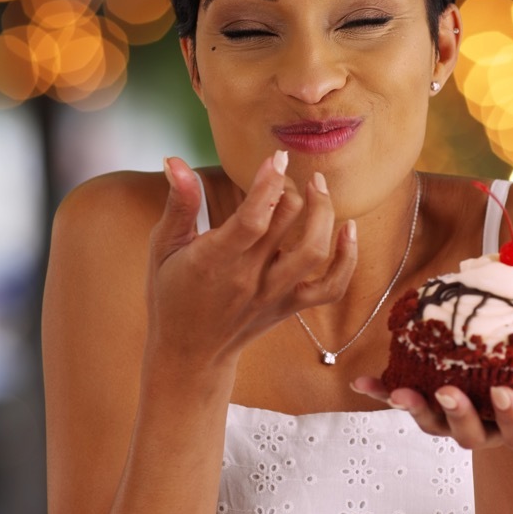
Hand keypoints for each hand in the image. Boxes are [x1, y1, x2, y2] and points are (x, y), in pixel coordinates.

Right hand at [146, 153, 358, 367]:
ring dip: (324, 213)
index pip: (252, 218)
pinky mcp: (290, 306)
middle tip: (285, 172)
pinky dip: (348, 259)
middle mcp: (248, 277)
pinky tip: (349, 230)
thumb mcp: (163, 248)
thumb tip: (173, 159)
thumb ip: (179, 204)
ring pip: (314, 251)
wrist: (190, 355)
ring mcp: (274, 294)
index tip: (277, 158)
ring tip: (318, 186)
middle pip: (286, 223)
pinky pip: (331, 287)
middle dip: (292, 188)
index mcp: (214, 260)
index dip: (269, 183)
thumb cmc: (171, 295)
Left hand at [351, 364, 512, 450]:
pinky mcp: (429, 400)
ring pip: (433, 422)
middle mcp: (484, 428)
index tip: (503, 393)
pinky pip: (403, 399)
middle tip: (449, 392)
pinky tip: (362, 382)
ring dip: (414, 408)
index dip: (511, 416)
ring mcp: (453, 416)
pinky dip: (381, 393)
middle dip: (457, 415)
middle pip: (468, 434)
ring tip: (400, 392)